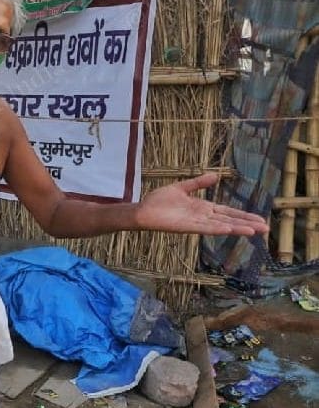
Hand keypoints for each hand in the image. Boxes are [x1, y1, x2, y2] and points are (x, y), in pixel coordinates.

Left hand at [135, 173, 268, 235]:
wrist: (143, 209)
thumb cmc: (159, 201)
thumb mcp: (182, 188)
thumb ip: (199, 183)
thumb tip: (216, 175)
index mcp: (203, 208)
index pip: (227, 212)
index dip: (243, 216)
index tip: (260, 219)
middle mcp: (202, 217)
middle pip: (229, 221)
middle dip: (246, 224)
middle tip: (265, 229)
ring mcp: (195, 223)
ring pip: (221, 226)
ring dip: (237, 228)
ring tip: (255, 231)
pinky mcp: (186, 227)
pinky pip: (204, 228)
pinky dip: (217, 228)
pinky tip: (229, 229)